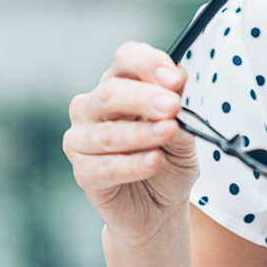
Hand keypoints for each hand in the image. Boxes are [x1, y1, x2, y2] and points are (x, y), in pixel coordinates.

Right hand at [64, 41, 198, 244]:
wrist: (160, 207)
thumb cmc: (169, 158)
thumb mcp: (184, 131)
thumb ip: (178, 109)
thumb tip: (176, 85)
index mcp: (120, 83)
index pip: (126, 59)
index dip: (149, 64)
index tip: (176, 79)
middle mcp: (94, 106)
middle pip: (111, 92)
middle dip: (144, 98)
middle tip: (172, 106)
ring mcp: (82, 139)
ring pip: (107, 132)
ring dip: (141, 133)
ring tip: (167, 133)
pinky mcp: (83, 172)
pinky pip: (104, 167)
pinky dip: (132, 164)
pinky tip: (154, 161)